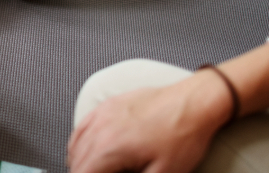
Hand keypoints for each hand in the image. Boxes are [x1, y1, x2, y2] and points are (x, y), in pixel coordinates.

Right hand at [67, 72, 230, 172]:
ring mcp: (102, 113)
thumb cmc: (181, 136)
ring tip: (91, 170)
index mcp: (110, 148)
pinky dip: (79, 142)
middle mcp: (100, 128)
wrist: (192, 103)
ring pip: (75, 144)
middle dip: (82, 172)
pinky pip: (82, 126)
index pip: (82, 172)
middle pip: (77, 161)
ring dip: (79, 161)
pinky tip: (86, 149)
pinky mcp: (108, 105)